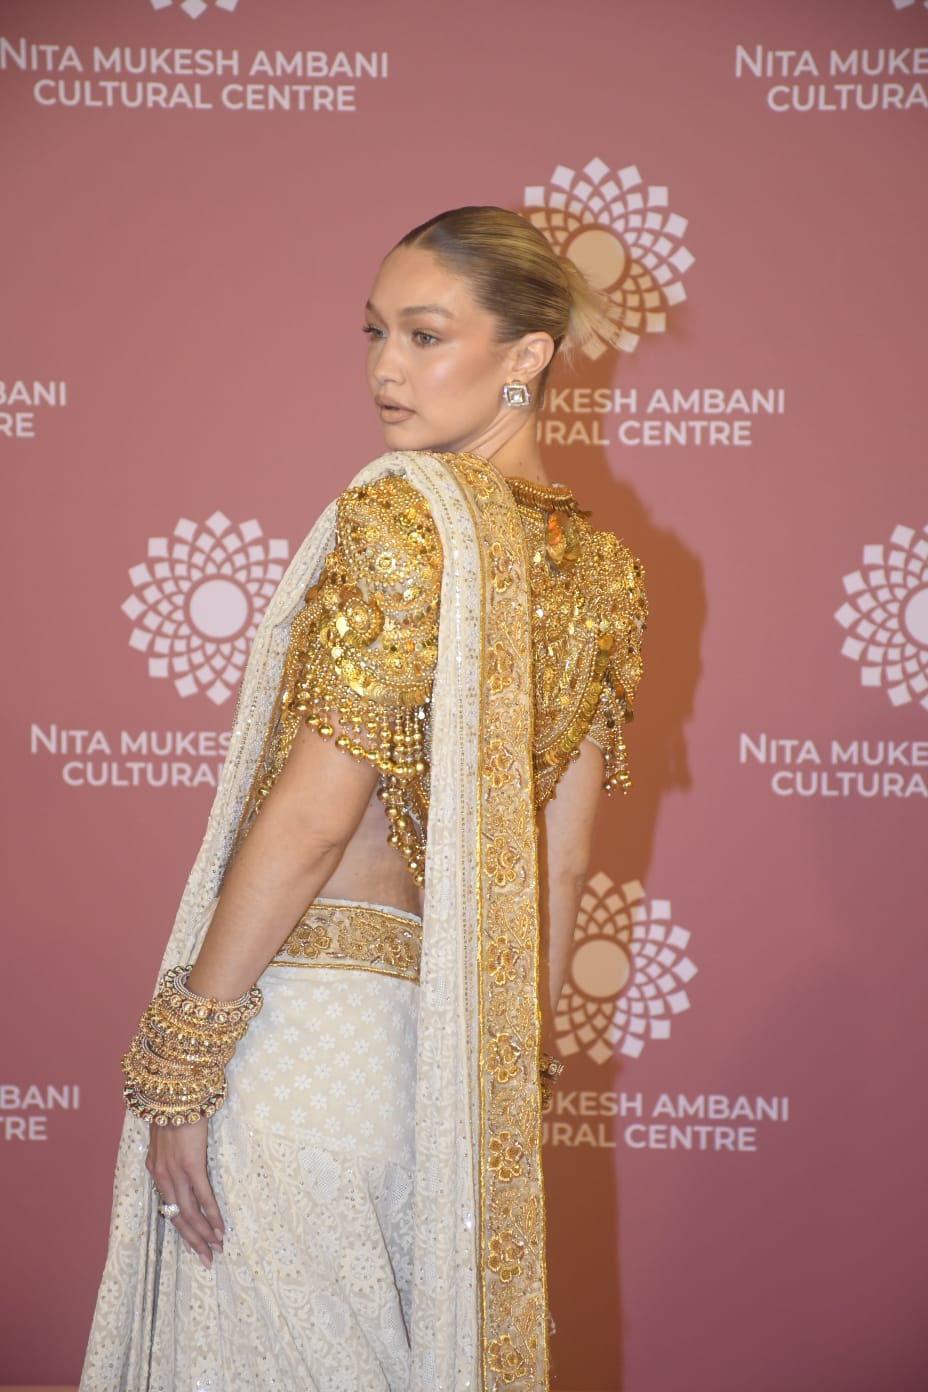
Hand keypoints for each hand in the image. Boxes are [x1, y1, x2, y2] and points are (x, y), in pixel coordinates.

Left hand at [146, 1118, 222, 1268]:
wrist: (176, 1091)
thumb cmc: (176, 1109)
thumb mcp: (169, 1136)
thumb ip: (175, 1153)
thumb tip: (188, 1163)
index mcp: (155, 1171)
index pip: (168, 1209)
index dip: (182, 1230)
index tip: (195, 1246)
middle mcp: (162, 1176)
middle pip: (177, 1217)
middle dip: (193, 1241)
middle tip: (208, 1259)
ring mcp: (175, 1172)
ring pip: (188, 1213)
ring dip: (203, 1234)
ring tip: (216, 1248)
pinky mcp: (191, 1164)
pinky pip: (202, 1196)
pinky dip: (211, 1215)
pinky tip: (220, 1228)